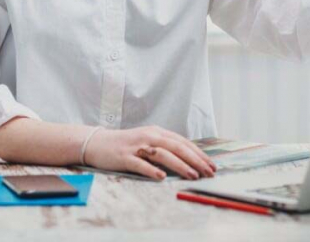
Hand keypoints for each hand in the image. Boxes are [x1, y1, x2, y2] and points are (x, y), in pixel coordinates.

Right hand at [83, 125, 215, 179]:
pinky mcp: (124, 157)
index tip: (211, 165)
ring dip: (179, 165)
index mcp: (157, 132)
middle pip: (177, 147)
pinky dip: (151, 170)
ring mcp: (137, 146)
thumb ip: (165, 147)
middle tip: (208, 172)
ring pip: (162, 154)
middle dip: (195, 160)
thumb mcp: (148, 141)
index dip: (199, 154)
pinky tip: (162, 176)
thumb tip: (188, 159)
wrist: (98, 143)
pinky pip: (140, 164)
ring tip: (192, 175)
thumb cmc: (127, 145)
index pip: (183, 142)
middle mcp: (149, 136)